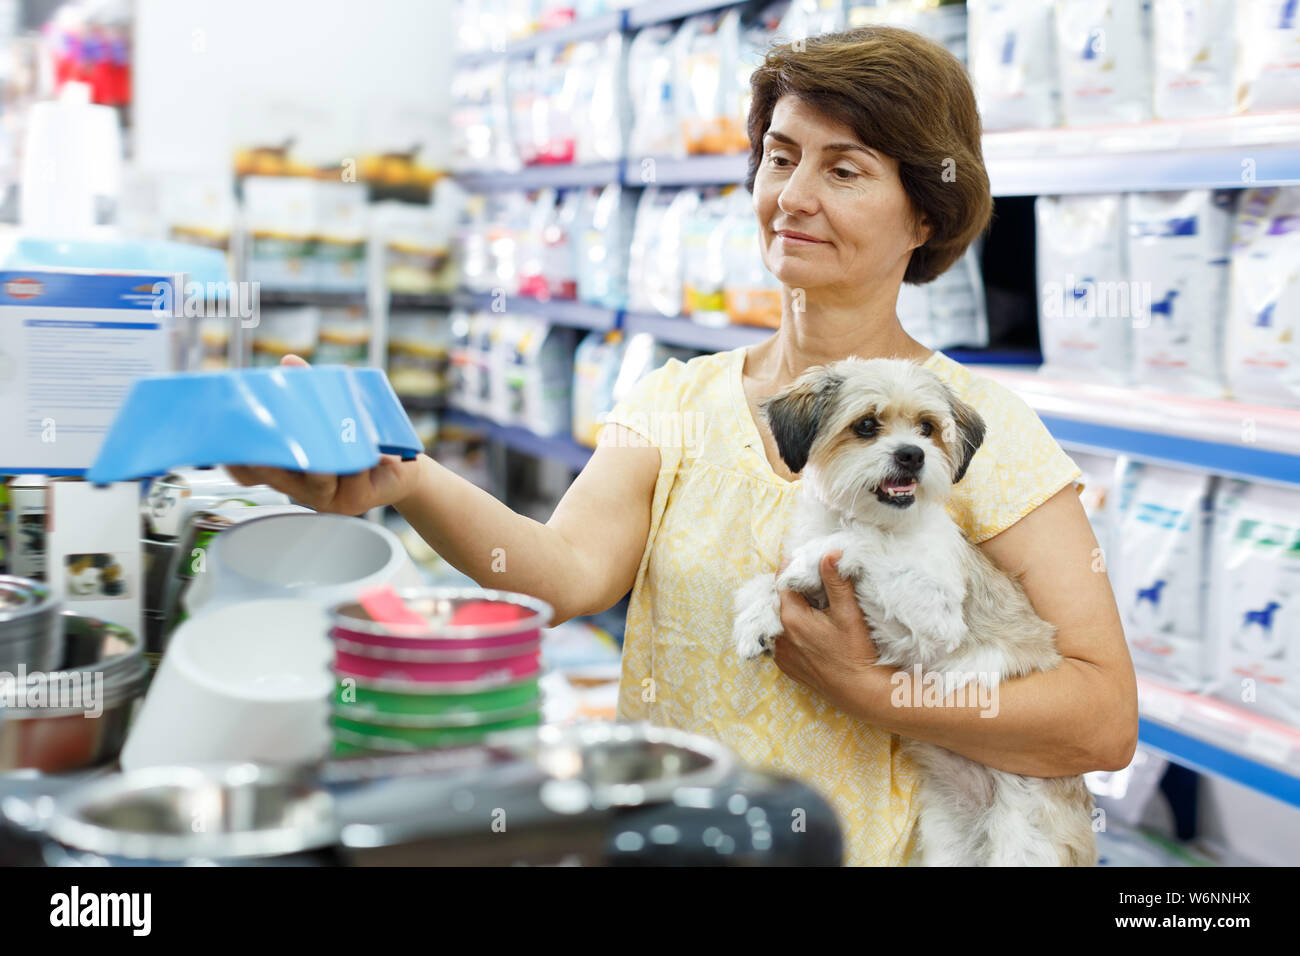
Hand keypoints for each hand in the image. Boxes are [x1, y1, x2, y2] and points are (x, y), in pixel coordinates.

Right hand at [226, 354, 426, 514]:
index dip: (237, 457)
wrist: (403, 469)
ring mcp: (326, 498)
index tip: (232, 434)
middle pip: (274, 475)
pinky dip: (352, 456)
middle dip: (271, 451)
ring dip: (318, 451)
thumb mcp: (333, 412)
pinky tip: (357, 438)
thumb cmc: (362, 441)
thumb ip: (308, 390)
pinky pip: (350, 475)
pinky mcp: (355, 500)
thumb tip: (289, 362)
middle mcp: (301, 488)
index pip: (249, 471)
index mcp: (287, 470)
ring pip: (314, 476)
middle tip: (272, 426)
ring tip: (322, 430)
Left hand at [772, 551, 880, 710]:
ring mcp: (781, 653)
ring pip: (781, 620)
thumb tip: (829, 554)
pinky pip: (783, 639)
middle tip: (814, 581)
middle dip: (795, 588)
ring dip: (793, 609)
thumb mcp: (848, 613)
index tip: (807, 561)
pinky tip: (812, 628)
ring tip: (815, 604)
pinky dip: (792, 629)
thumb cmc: (856, 653)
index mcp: (790, 618)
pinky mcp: (787, 665)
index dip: (794, 568)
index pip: (782, 582)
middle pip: (781, 601)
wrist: (860, 692)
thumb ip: (836, 582)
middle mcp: (779, 636)